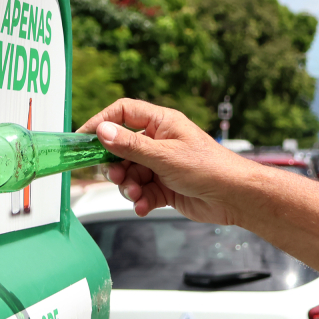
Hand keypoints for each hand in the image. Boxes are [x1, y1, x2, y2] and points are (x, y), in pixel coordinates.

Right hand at [78, 99, 252, 224]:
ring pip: (129, 173)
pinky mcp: (164, 186)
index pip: (123, 113)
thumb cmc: (209, 168)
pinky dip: (139, 199)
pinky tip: (144, 206)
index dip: (102, 122)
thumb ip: (130, 146)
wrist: (234, 197)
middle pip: (121, 148)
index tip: (84, 138)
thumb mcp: (164, 156)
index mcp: (161, 123)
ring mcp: (161, 165)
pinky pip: (141, 191)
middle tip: (113, 176)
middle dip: (114, 165)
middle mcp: (159, 141)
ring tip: (135, 194)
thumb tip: (102, 132)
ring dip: (127, 186)